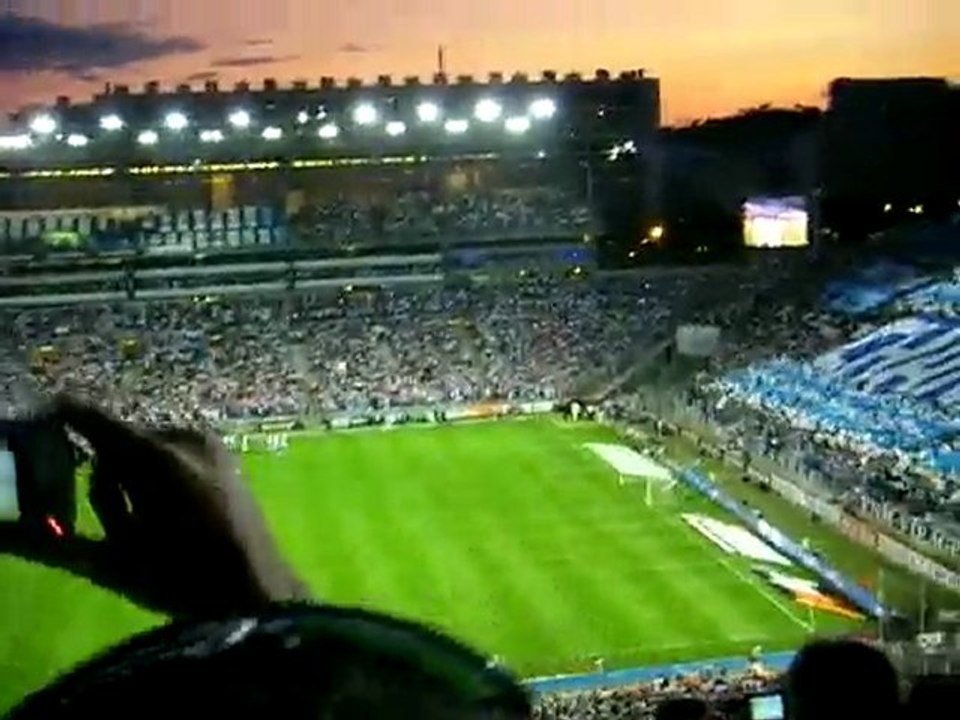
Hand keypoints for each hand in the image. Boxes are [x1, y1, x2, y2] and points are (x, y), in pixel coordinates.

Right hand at [31, 396, 308, 615]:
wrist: (258, 591)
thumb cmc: (182, 579)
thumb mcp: (113, 560)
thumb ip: (54, 538)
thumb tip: (4, 535)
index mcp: (156, 457)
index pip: (98, 425)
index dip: (70, 415)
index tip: (52, 405)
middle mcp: (184, 437)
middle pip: (122, 444)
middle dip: (110, 476)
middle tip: (122, 526)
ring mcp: (209, 443)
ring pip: (149, 448)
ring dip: (136, 479)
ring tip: (151, 526)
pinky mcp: (225, 454)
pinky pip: (176, 453)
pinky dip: (161, 475)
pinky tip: (174, 514)